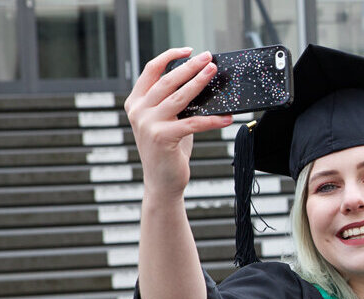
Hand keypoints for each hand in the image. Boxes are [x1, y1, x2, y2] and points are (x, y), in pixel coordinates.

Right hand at [124, 48, 232, 200]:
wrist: (162, 181)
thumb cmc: (169, 149)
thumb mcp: (168, 120)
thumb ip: (176, 102)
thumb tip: (202, 83)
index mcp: (136, 102)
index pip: (151, 70)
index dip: (170, 57)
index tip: (189, 51)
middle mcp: (138, 110)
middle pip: (167, 80)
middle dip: (190, 67)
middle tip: (208, 58)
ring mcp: (148, 123)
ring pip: (179, 96)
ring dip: (199, 82)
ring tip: (214, 73)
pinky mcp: (161, 137)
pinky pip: (193, 123)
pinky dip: (212, 120)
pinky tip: (227, 117)